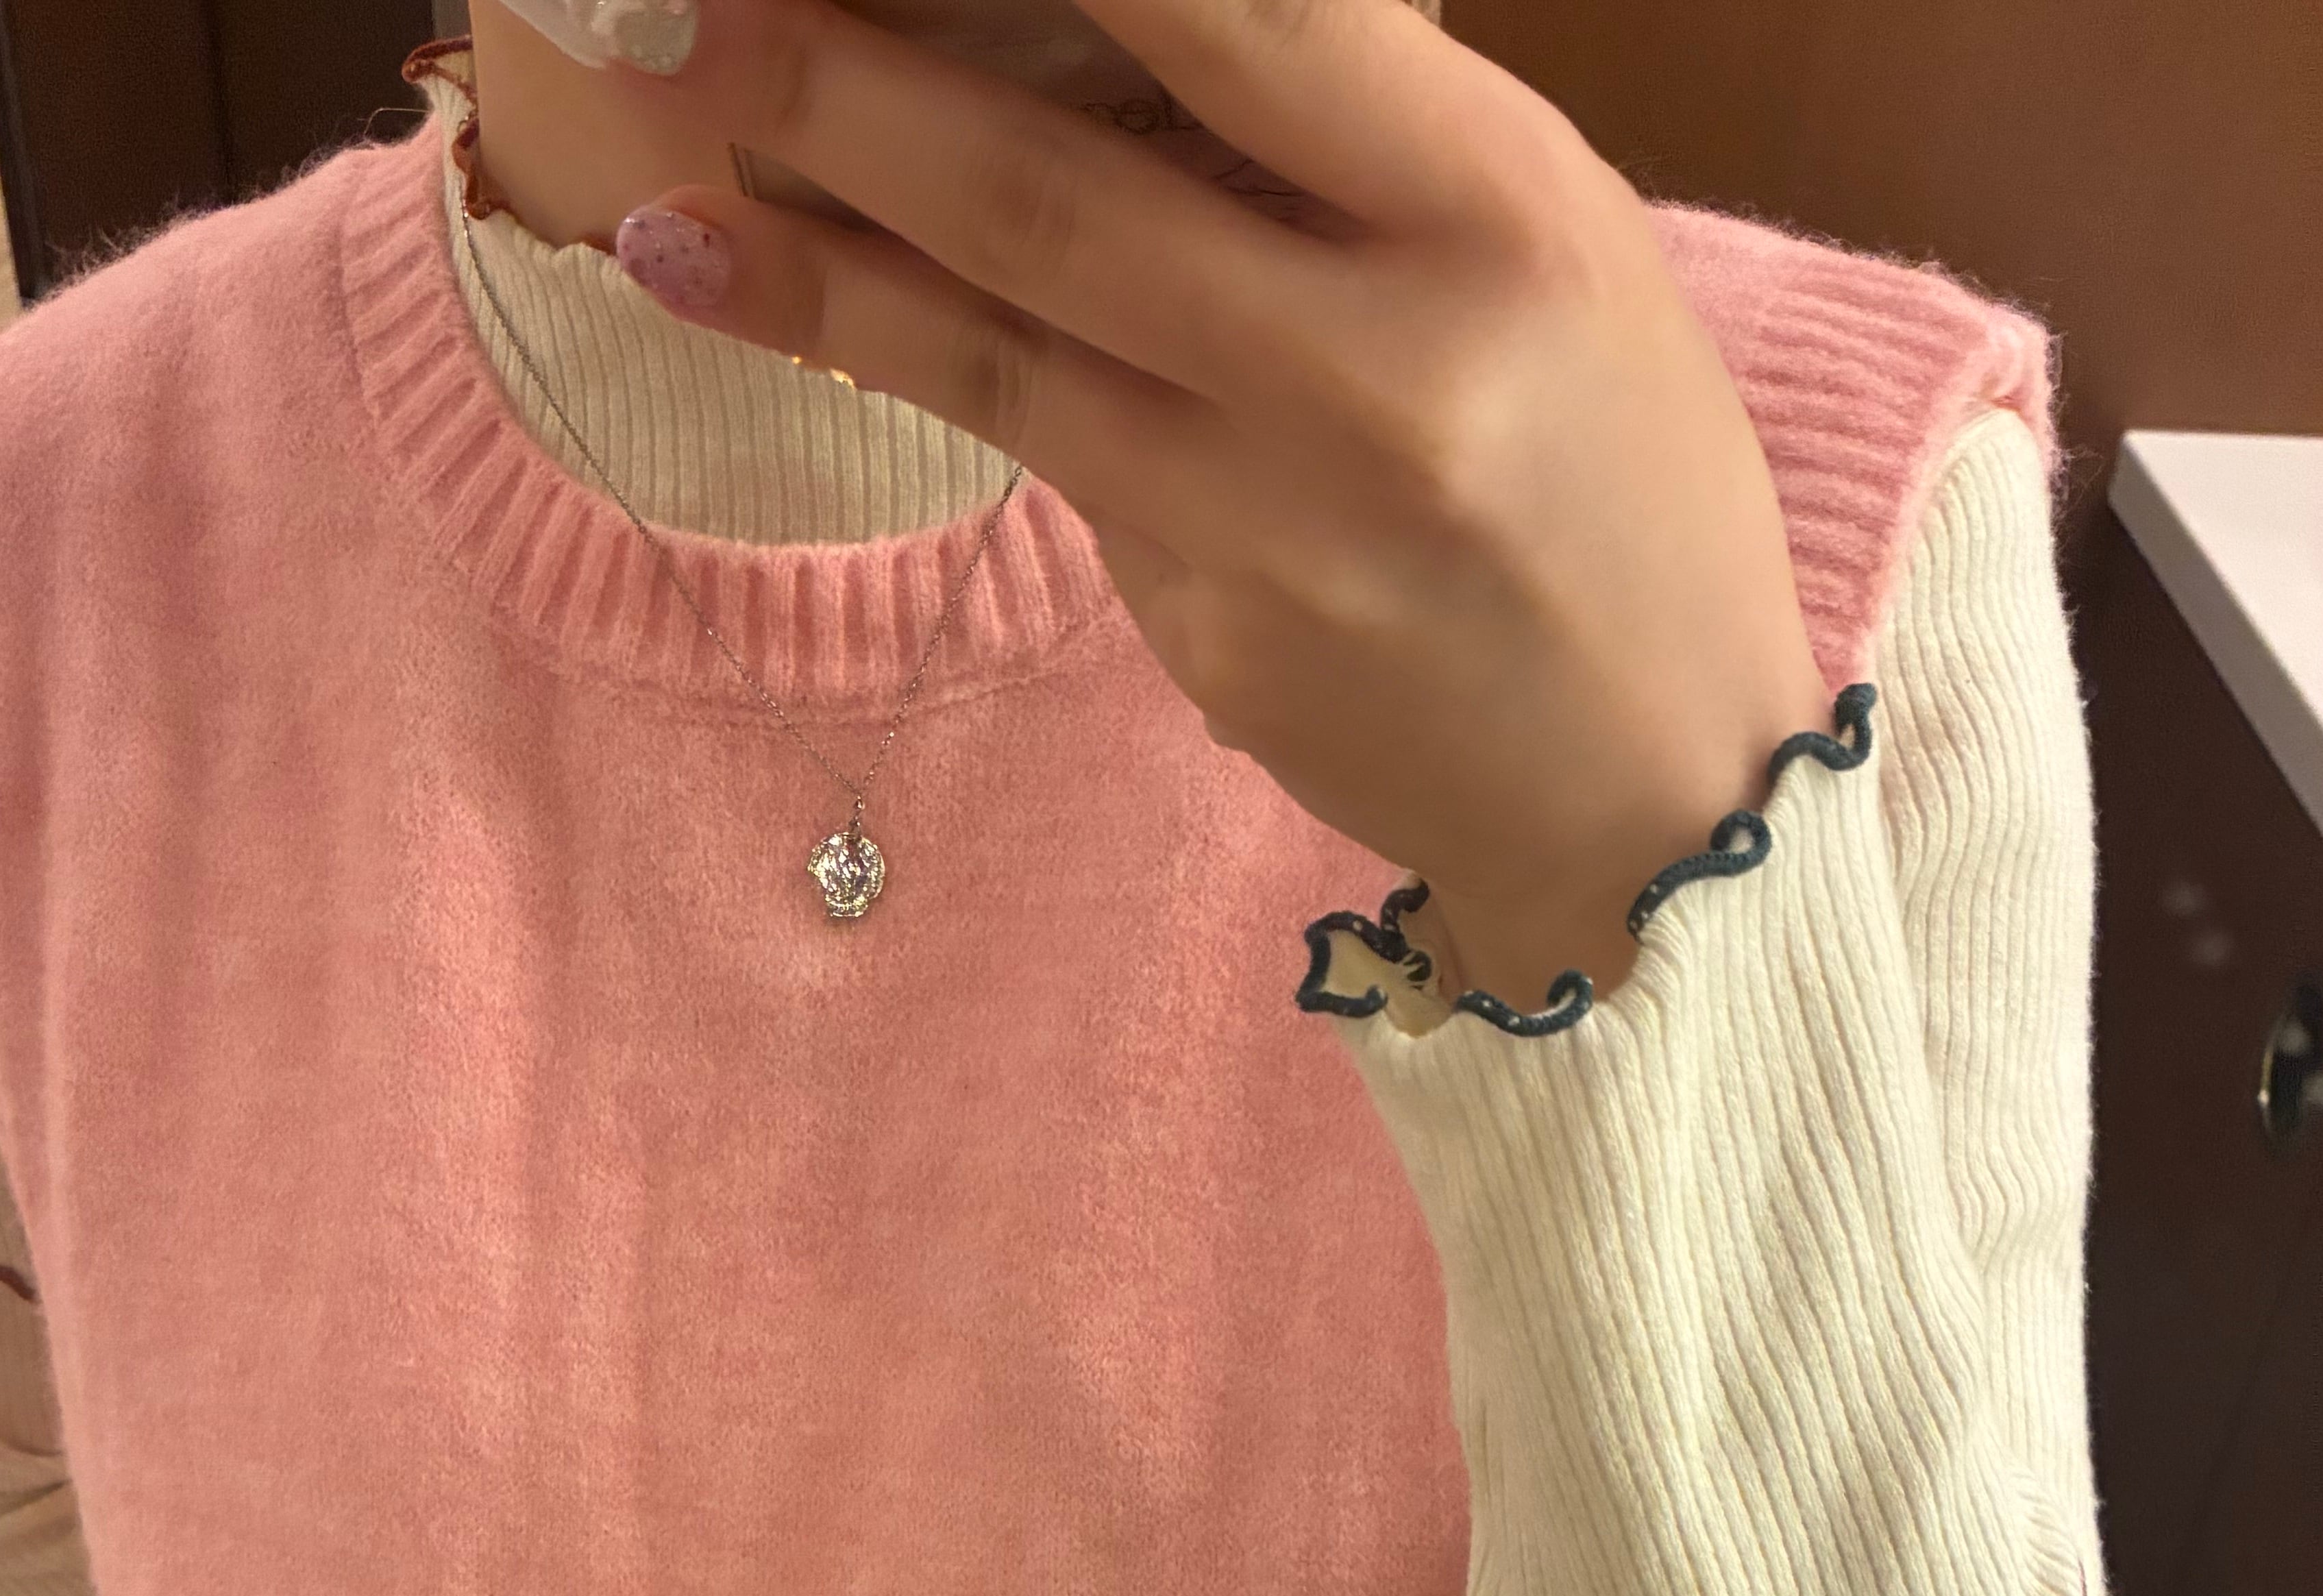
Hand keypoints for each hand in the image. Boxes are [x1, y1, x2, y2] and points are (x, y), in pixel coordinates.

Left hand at [604, 0, 1836, 1004]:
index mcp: (1497, 213)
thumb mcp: (1531, 238)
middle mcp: (1385, 369)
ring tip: (666, 196)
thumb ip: (1340, 131)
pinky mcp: (1211, 635)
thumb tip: (1095, 26)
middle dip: (850, 97)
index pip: (1255, 25)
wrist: (1656, 791)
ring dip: (815, 265)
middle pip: (1063, 200)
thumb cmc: (1606, 471)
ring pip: (1005, 355)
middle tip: (698, 18)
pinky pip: (1050, 465)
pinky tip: (791, 305)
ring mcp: (1281, 524)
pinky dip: (911, 367)